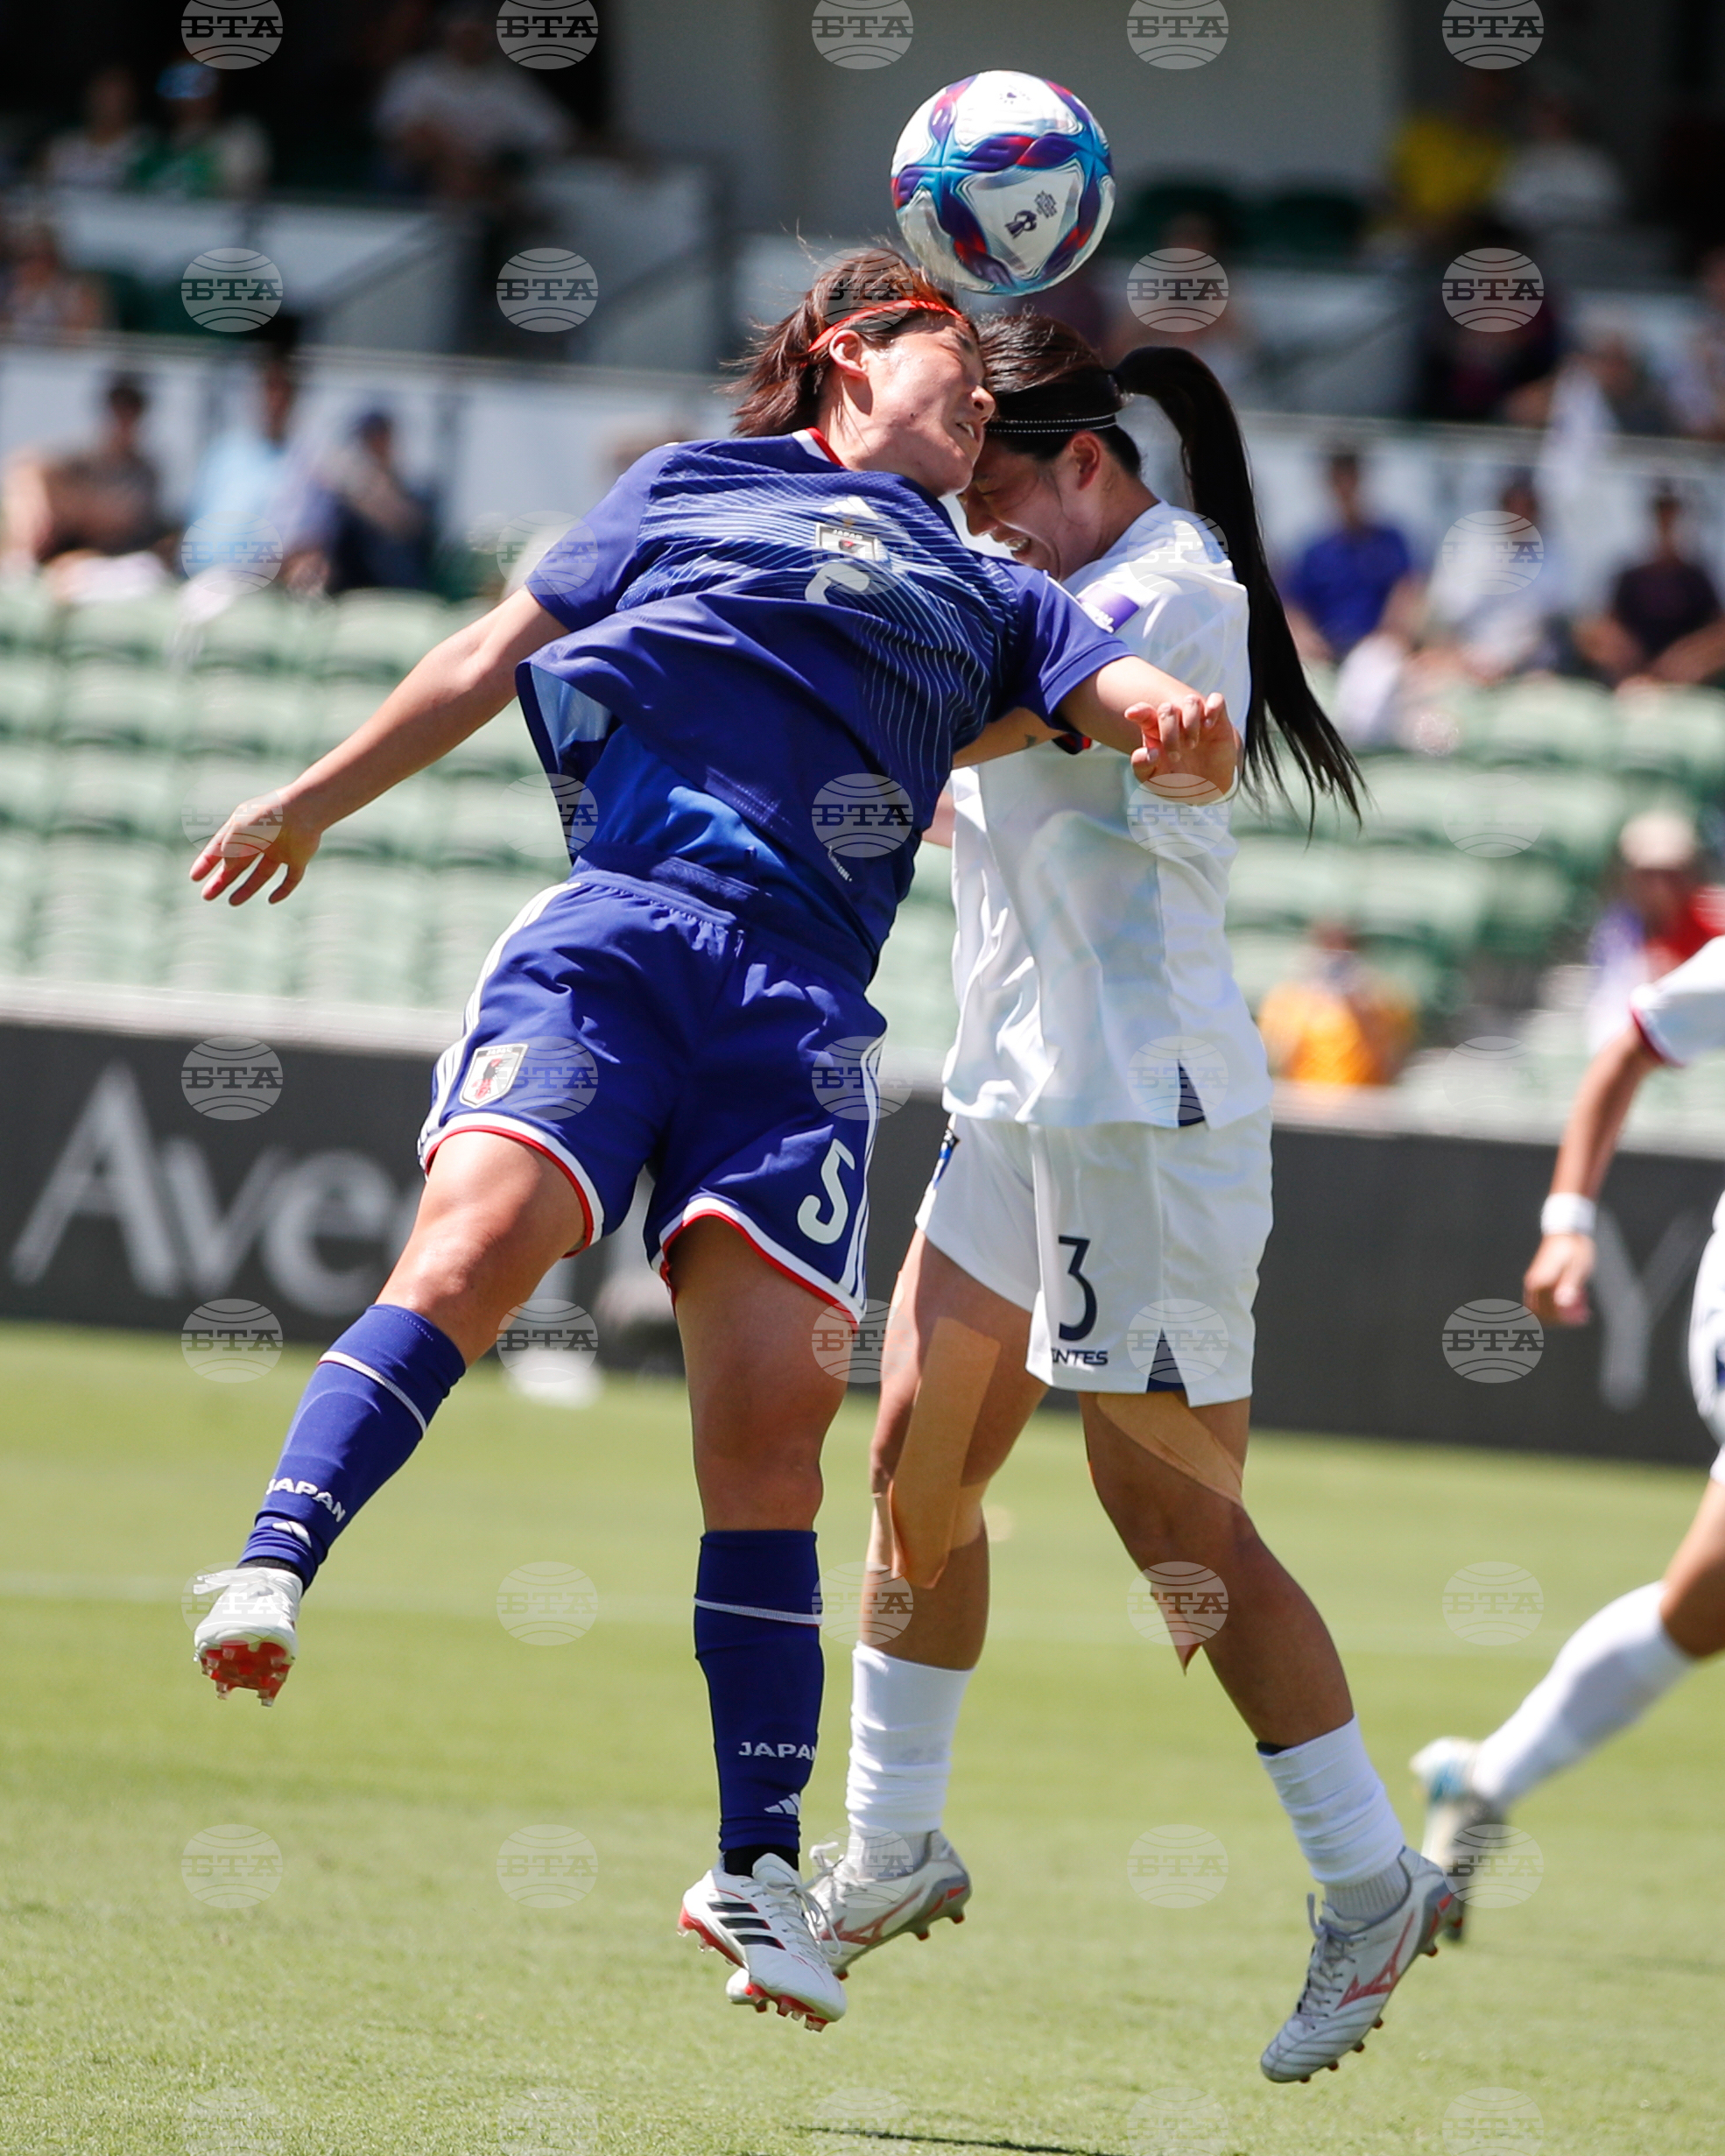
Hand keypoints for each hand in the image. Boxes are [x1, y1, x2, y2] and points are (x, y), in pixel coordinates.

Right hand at [189, 790, 320, 905]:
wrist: (303, 810)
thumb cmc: (267, 817)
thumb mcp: (239, 831)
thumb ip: (229, 850)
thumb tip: (227, 869)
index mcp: (243, 827)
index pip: (220, 847)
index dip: (206, 863)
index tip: (194, 877)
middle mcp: (261, 839)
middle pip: (238, 864)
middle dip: (222, 880)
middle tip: (207, 896)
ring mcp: (281, 848)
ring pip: (261, 874)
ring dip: (247, 888)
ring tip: (232, 902)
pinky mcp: (299, 857)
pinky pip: (291, 878)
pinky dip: (284, 890)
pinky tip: (272, 900)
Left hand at [1130, 694, 1236, 799]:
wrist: (1205, 790)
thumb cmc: (1176, 781)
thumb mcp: (1155, 780)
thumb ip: (1142, 767)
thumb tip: (1149, 751)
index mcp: (1156, 732)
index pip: (1145, 714)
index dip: (1139, 711)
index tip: (1131, 714)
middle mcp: (1176, 722)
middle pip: (1167, 709)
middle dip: (1169, 731)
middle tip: (1175, 756)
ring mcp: (1197, 720)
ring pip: (1191, 701)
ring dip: (1190, 721)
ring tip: (1191, 745)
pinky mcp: (1218, 722)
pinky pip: (1217, 700)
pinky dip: (1212, 707)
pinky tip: (1208, 726)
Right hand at [1524, 1231, 1594, 1325]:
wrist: (1566, 1229)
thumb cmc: (1574, 1246)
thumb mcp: (1577, 1266)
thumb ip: (1569, 1285)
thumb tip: (1562, 1304)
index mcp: (1540, 1281)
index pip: (1548, 1311)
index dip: (1565, 1319)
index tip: (1583, 1317)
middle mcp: (1532, 1283)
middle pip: (1542, 1313)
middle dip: (1563, 1319)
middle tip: (1583, 1316)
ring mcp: (1533, 1282)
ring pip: (1541, 1309)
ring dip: (1560, 1313)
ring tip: (1581, 1308)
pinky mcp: (1537, 1280)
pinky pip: (1542, 1301)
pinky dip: (1557, 1305)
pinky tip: (1575, 1299)